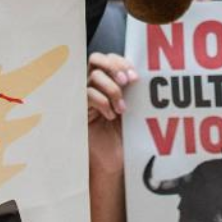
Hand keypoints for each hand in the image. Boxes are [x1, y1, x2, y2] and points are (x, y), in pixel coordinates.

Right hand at [87, 52, 138, 177]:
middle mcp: (96, 87)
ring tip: (122, 108)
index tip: (136, 77)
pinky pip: (87, 95)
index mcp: (110, 83)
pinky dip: (102, 102)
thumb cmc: (126, 139)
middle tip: (126, 82)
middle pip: (96, 59)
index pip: (110, 58)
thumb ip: (135, 91)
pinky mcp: (78, 111)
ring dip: (111, 89)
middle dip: (114, 67)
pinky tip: (111, 116)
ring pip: (93, 77)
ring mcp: (85, 98)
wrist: (114, 163)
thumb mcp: (135, 111)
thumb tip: (142, 73)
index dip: (122, 62)